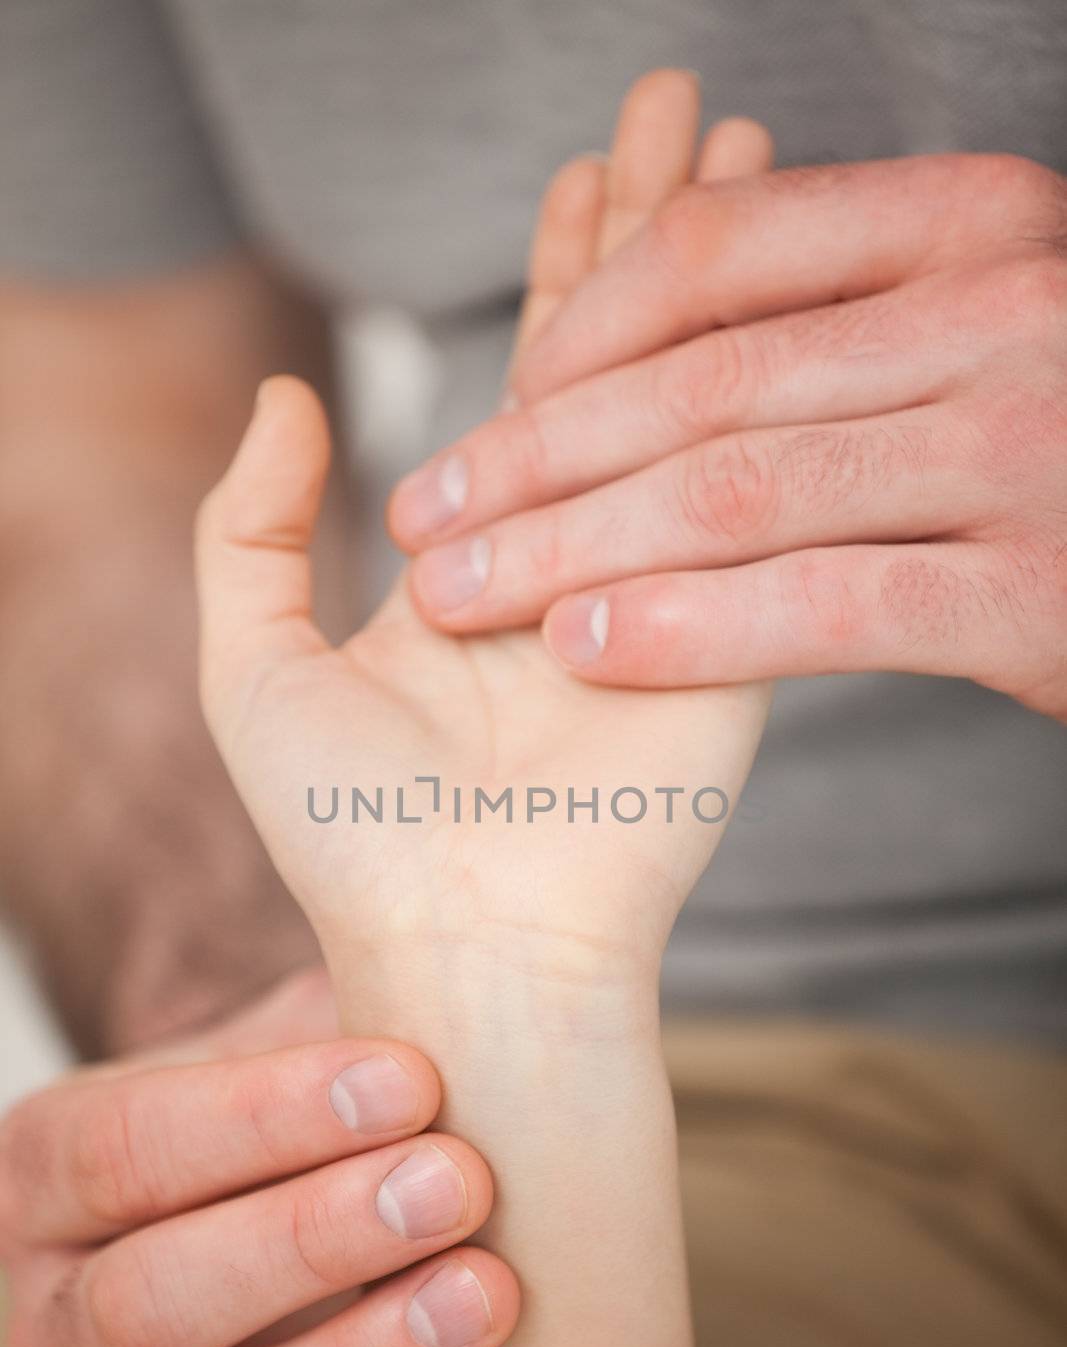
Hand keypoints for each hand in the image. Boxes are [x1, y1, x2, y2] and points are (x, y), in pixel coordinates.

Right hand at [0, 970, 517, 1346]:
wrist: (317, 1192)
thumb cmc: (321, 1091)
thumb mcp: (299, 1022)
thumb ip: (343, 987)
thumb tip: (454, 939)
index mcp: (57, 1172)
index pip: (126, 1150)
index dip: (264, 1120)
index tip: (410, 1080)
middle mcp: (67, 1315)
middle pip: (152, 1302)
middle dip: (311, 1243)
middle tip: (456, 1182)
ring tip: (485, 1294)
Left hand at [194, 77, 769, 1346]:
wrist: (465, 944)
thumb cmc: (346, 835)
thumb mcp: (251, 665)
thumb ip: (249, 527)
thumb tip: (292, 396)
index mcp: (479, 549)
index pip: (532, 373)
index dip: (563, 265)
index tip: (592, 166)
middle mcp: (577, 547)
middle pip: (625, 351)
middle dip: (653, 226)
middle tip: (681, 110)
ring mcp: (662, 578)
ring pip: (696, 388)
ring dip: (720, 267)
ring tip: (740, 144)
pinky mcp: (732, 621)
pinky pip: (744, 480)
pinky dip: (764, 373)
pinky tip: (792, 279)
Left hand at [391, 154, 1066, 721]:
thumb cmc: (1066, 438)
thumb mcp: (984, 318)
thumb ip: (837, 301)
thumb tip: (660, 260)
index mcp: (971, 227)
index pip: (718, 256)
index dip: (577, 329)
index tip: (496, 404)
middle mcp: (995, 318)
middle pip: (702, 381)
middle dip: (537, 459)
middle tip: (424, 516)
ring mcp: (1017, 455)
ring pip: (741, 493)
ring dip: (575, 548)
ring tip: (461, 591)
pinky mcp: (1031, 598)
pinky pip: (829, 607)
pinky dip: (698, 629)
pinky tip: (590, 651)